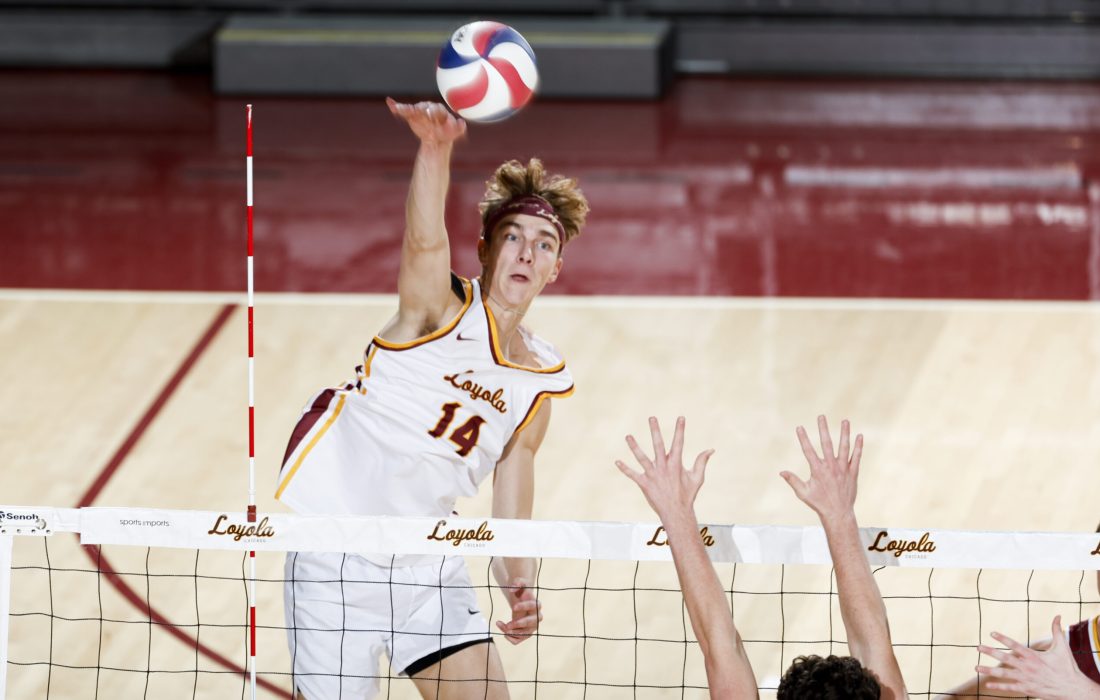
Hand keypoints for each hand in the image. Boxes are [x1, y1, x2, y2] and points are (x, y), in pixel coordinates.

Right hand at [386, 98, 466, 145]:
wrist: (437, 138)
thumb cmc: (447, 133)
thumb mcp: (455, 133)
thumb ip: (459, 128)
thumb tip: (462, 123)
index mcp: (440, 111)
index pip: (436, 109)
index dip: (433, 111)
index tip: (429, 114)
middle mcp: (429, 109)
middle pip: (424, 107)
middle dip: (421, 109)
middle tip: (417, 111)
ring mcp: (419, 112)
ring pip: (412, 109)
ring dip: (405, 108)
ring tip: (398, 108)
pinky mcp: (411, 116)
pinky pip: (403, 110)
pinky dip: (396, 106)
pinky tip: (389, 102)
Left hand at [495, 578, 541, 644]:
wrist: (521, 600)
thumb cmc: (521, 591)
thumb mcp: (520, 583)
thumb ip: (517, 582)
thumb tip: (511, 589)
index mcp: (536, 604)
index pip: (533, 606)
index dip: (524, 607)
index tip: (513, 607)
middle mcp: (537, 617)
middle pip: (531, 623)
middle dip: (519, 624)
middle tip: (508, 624)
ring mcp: (532, 627)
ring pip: (524, 634)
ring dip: (512, 632)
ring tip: (501, 625)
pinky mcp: (526, 634)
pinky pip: (518, 640)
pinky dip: (509, 637)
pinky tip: (502, 628)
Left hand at [616, 416, 713, 522]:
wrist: (677, 513)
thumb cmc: (687, 495)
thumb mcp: (697, 478)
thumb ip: (701, 462)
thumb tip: (711, 449)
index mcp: (676, 464)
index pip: (678, 443)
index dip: (680, 430)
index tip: (681, 417)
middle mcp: (663, 467)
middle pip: (658, 445)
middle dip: (655, 431)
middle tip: (652, 417)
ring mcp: (653, 475)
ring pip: (642, 458)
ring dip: (634, 447)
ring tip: (628, 436)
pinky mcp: (644, 484)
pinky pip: (633, 475)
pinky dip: (625, 469)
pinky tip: (616, 462)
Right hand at [780, 416, 861, 521]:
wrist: (838, 513)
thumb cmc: (819, 503)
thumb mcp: (803, 493)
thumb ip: (793, 481)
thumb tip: (781, 472)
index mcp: (817, 470)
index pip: (808, 450)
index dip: (803, 438)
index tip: (799, 427)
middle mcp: (831, 467)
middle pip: (826, 444)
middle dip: (823, 429)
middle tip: (821, 416)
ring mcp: (843, 469)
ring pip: (844, 447)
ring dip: (844, 433)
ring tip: (845, 420)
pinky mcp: (853, 472)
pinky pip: (857, 457)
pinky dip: (858, 446)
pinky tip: (859, 436)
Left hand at [976, 616, 1099, 698]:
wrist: (1073, 690)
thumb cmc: (1067, 668)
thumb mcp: (1062, 648)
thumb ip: (1056, 631)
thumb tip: (1057, 615)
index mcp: (1034, 656)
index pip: (1015, 645)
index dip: (1003, 638)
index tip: (991, 633)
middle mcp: (1027, 667)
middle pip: (1005, 658)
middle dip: (990, 652)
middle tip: (978, 647)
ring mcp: (1026, 679)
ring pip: (1004, 674)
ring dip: (989, 670)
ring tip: (976, 667)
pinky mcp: (1027, 689)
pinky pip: (1010, 687)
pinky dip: (999, 686)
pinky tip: (987, 685)